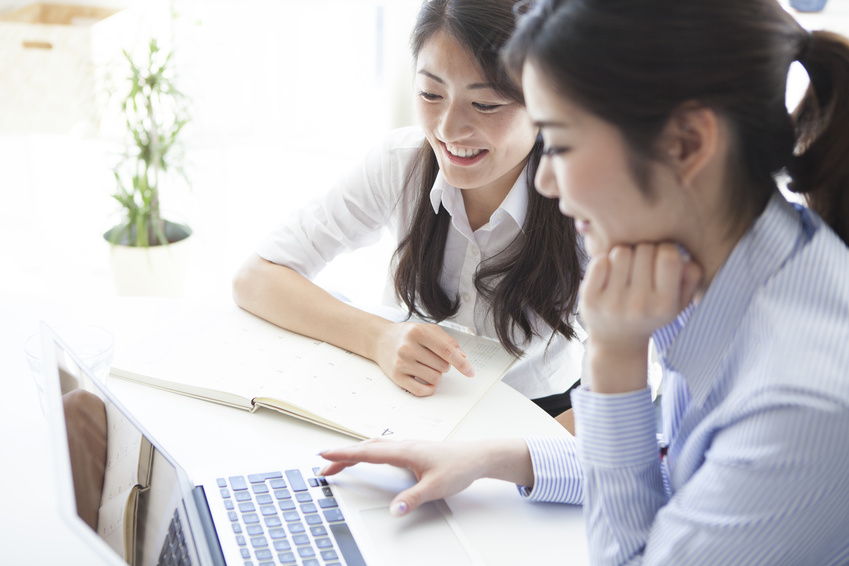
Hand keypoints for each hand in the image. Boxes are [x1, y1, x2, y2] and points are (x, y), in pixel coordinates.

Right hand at [320, 439, 489, 516]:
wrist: (477, 457)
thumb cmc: (459, 467)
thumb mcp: (436, 487)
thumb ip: (413, 499)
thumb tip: (394, 510)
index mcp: (404, 451)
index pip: (367, 452)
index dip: (343, 454)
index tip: (324, 455)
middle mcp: (403, 445)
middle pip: (365, 448)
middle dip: (342, 456)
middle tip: (323, 466)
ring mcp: (407, 446)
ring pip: (373, 446)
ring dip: (354, 452)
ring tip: (339, 462)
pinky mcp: (411, 450)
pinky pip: (382, 447)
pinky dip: (367, 451)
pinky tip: (367, 456)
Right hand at [372, 322, 474, 395]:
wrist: (380, 339)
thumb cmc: (408, 335)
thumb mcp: (428, 330)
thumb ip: (447, 341)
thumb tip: (463, 357)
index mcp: (418, 332)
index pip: (446, 350)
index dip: (461, 362)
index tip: (470, 372)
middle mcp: (408, 347)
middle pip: (442, 366)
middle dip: (443, 365)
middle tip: (432, 358)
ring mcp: (401, 363)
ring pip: (434, 378)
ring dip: (436, 375)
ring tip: (426, 366)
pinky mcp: (397, 377)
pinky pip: (421, 390)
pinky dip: (429, 388)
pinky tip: (426, 381)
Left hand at [579, 243, 702, 393]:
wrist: (616, 343)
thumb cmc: (650, 313)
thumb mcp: (678, 302)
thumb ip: (691, 277)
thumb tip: (684, 256)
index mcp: (664, 306)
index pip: (669, 256)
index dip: (666, 250)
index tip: (660, 259)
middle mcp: (639, 306)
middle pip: (644, 249)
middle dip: (644, 252)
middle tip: (641, 267)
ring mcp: (612, 304)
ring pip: (621, 252)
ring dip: (624, 256)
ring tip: (625, 271)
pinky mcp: (589, 300)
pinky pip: (599, 262)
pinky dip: (604, 262)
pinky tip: (608, 275)